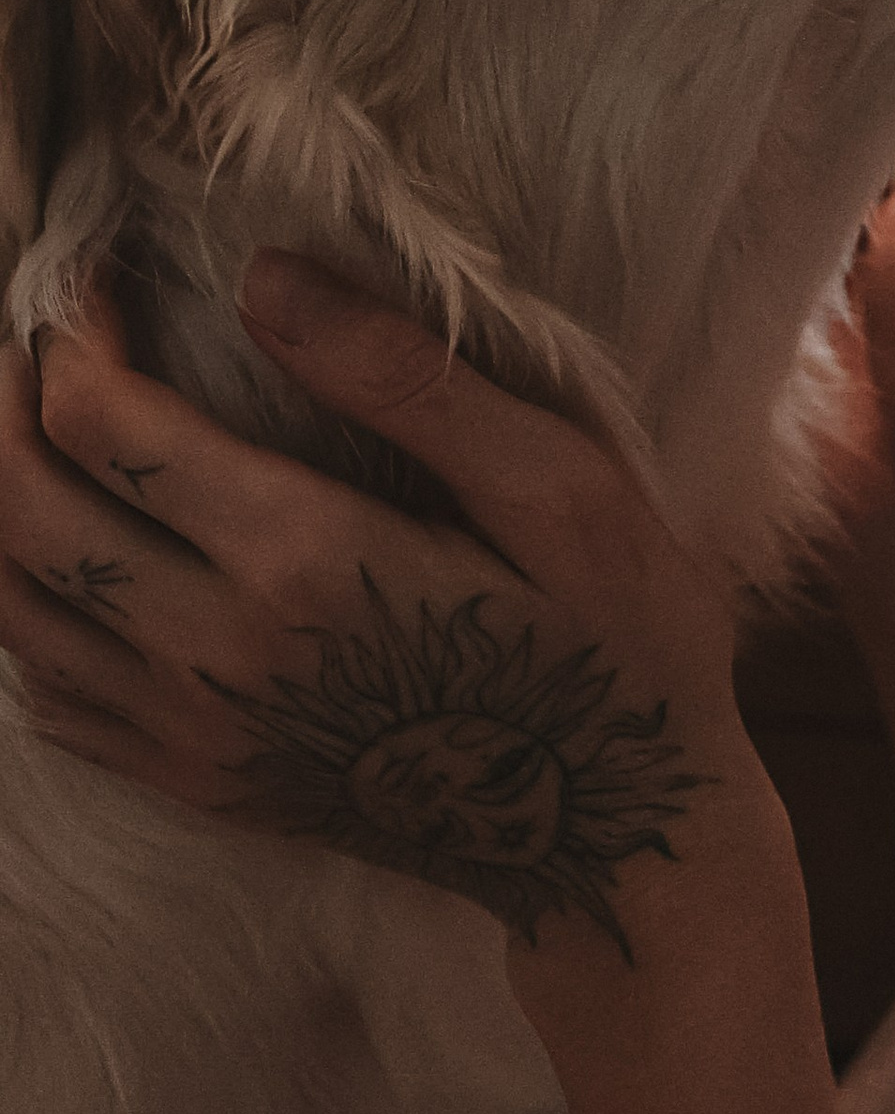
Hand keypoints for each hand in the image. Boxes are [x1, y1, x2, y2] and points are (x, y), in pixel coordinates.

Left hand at [0, 257, 784, 985]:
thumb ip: (406, 380)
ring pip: (10, 605)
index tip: (102, 277)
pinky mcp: (198, 782)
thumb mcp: (559, 486)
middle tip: (42, 338)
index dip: (72, 329)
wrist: (614, 837)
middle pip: (21, 507)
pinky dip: (27, 612)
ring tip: (34, 429)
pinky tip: (75, 560)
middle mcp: (219, 653)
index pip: (101, 423)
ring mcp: (196, 733)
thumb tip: (265, 279)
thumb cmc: (612, 643)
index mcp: (303, 559)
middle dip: (4, 401)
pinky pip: (50, 697)